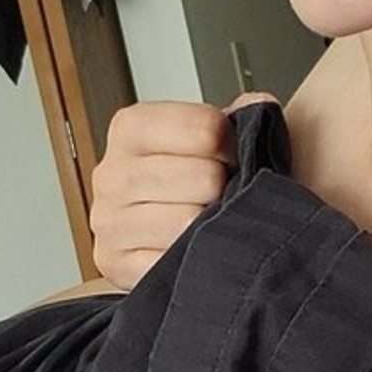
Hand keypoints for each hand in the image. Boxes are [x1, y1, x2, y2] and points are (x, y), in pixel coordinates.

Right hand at [89, 93, 276, 288]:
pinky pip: (174, 260)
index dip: (233, 143)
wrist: (152, 230)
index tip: (229, 154)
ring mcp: (110, 222)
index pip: (206, 129)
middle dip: (224, 187)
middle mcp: (112, 174)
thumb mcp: (205, 138)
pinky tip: (191, 247)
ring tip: (206, 219)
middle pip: (204, 177)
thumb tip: (260, 107)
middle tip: (218, 193)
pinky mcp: (115, 264)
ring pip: (190, 221)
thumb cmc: (183, 180)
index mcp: (130, 129)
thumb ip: (236, 118)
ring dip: (211, 224)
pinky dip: (193, 257)